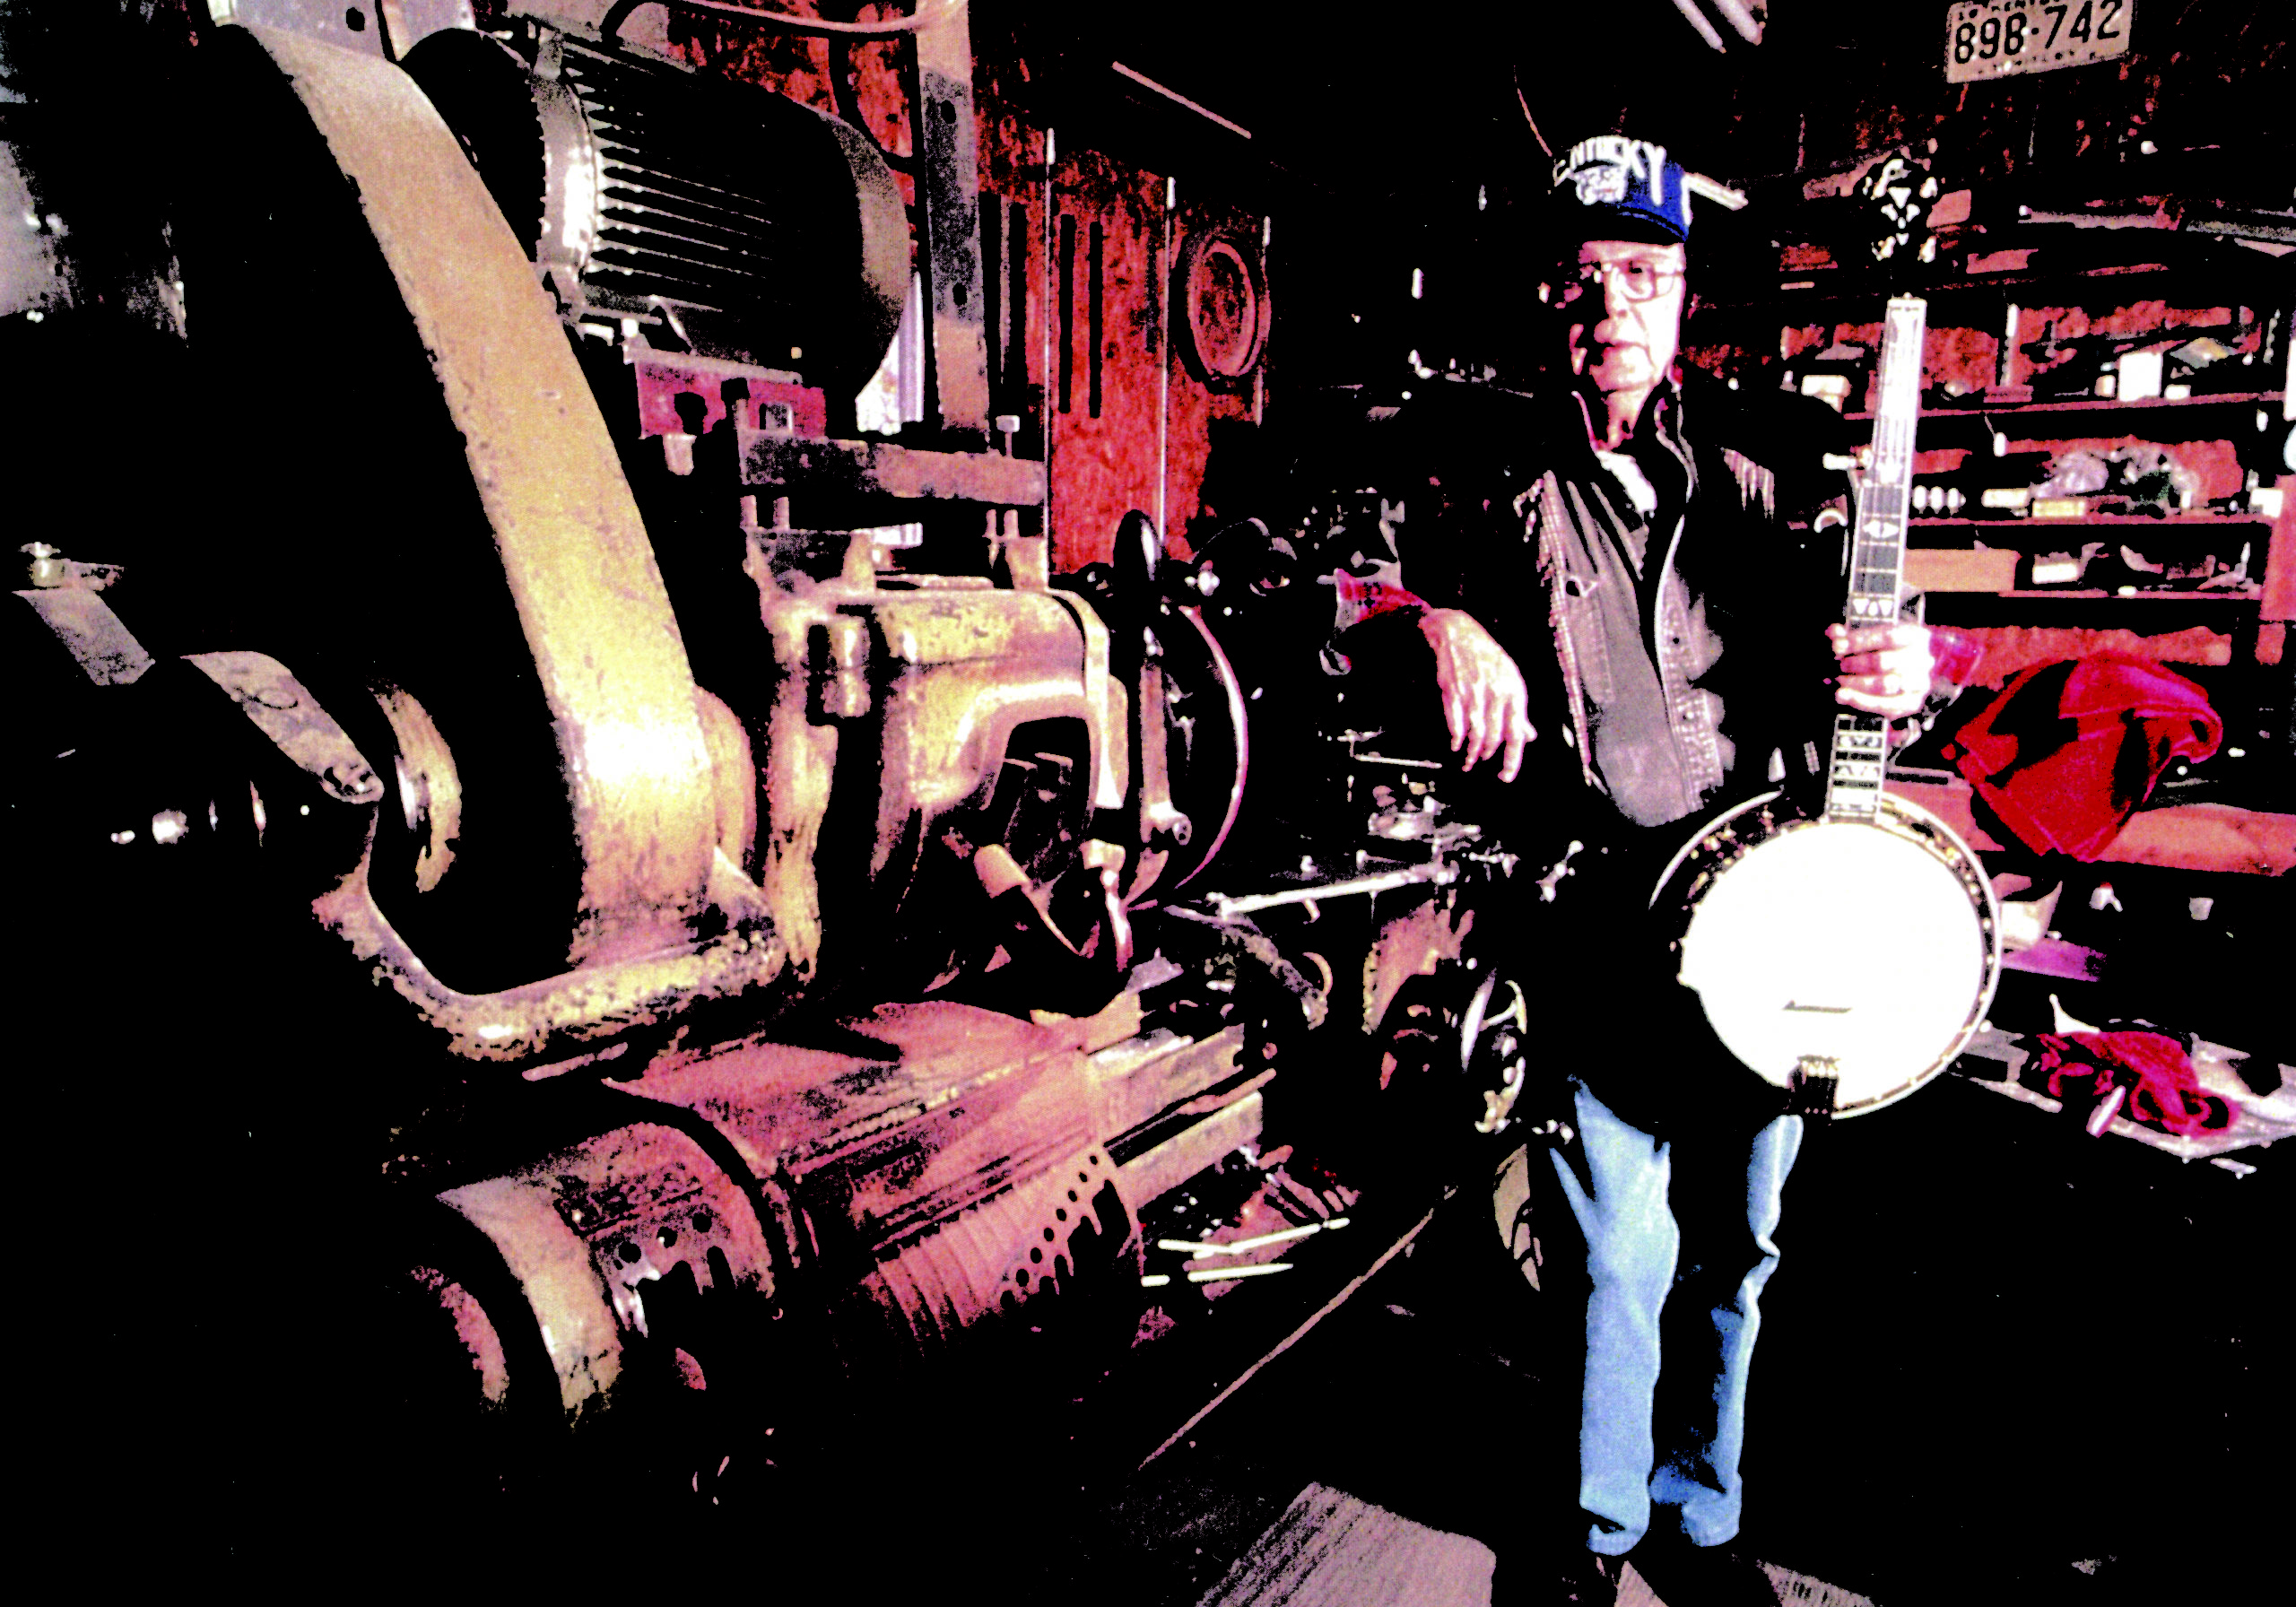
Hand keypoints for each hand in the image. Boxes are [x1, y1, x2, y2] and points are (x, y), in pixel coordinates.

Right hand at [1419, 608, 1532, 780]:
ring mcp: (1474, 694)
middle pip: (1494, 737)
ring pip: (1475, 734)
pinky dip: (1456, 738)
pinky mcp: (1453, 693)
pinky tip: (1456, 744)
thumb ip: (1517, 711)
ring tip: (1469, 761)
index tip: (1506, 776)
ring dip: (1471, 752)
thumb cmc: (1487, 658)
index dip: (1512, 759)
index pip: (1517, 734)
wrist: (1459, 635)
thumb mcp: (1510, 680)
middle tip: (1482, 762)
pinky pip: (1456, 724)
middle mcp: (1496, 694)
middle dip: (1487, 755)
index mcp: (1514, 692)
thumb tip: (1528, 735)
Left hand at [1828, 622, 1937, 719]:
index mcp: (1915, 636)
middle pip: (1883, 662)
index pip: (1887, 636)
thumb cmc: (1888, 648)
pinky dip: (1859, 700)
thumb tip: (1834, 633)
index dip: (1859, 641)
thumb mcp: (1875, 635)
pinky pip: (1884, 705)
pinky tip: (1842, 695)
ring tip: (1838, 679)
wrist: (1912, 668)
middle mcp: (1922, 660)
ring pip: (1884, 685)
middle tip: (1838, 664)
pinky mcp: (1911, 703)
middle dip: (1854, 664)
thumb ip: (1853, 634)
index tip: (1837, 646)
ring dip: (1855, 682)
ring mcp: (1919, 683)